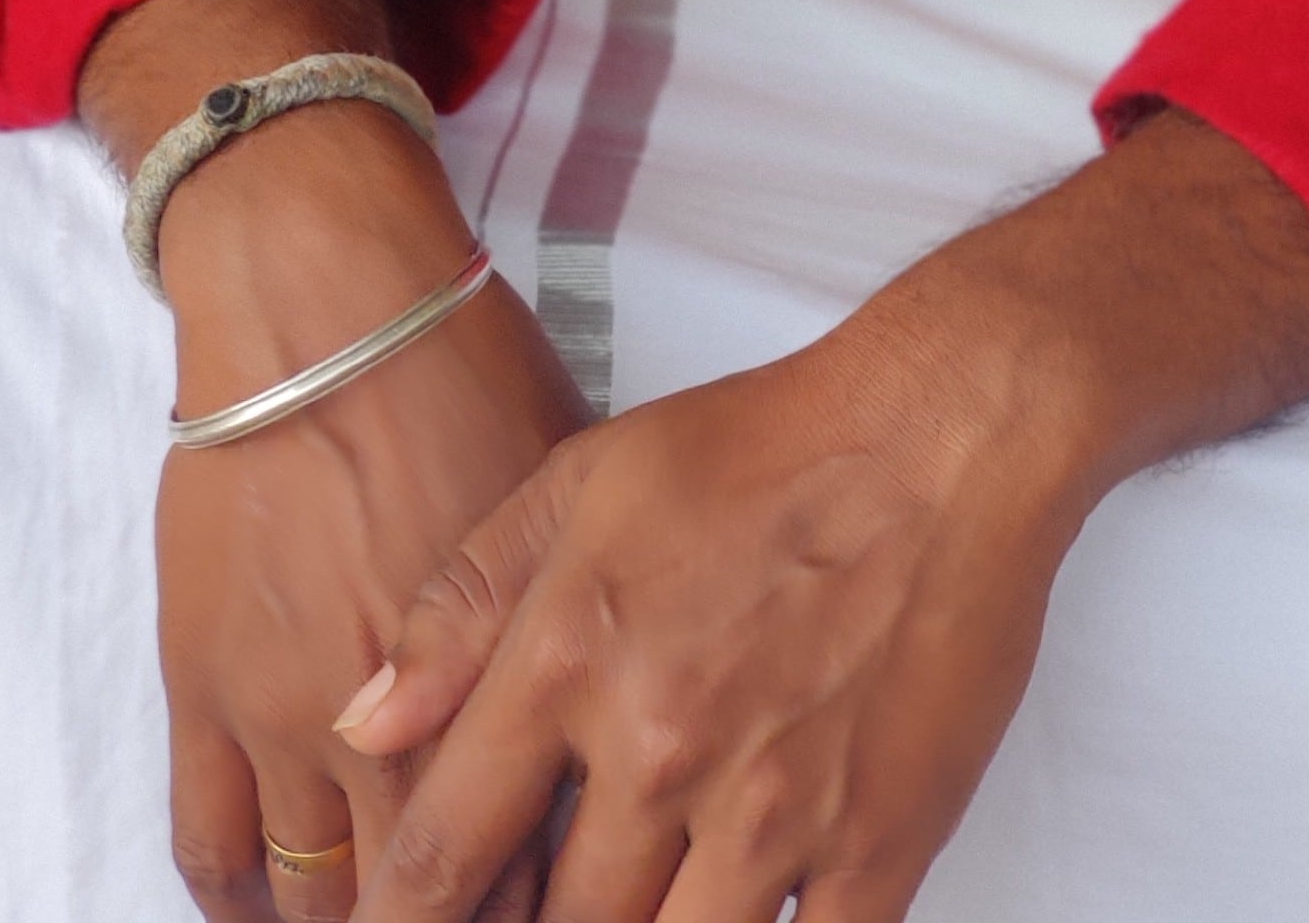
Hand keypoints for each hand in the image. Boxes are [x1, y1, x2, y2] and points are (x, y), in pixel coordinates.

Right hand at [79, 0, 590, 922]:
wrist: (320, 299)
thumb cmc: (463, 370)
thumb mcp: (565, 493)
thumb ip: (570, 625)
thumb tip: (607, 720)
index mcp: (496, 669)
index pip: (530, 850)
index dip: (552, 890)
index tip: (567, 894)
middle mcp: (391, 715)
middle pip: (428, 893)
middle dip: (461, 914)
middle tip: (485, 908)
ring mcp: (282, 710)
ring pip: (319, 896)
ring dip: (358, 919)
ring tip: (391, 916)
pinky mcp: (200, 688)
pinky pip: (211, 847)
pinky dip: (246, 904)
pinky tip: (282, 913)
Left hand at [339, 109, 1308, 922]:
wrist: (946, 434)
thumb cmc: (770, 448)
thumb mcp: (585, 480)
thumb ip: (459, 605)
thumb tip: (362, 719)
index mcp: (572, 660)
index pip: (437, 856)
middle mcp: (661, 750)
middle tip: (531, 904)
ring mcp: (770, 812)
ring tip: (633, 905)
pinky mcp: (874, 847)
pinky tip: (735, 914)